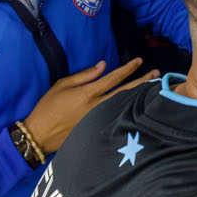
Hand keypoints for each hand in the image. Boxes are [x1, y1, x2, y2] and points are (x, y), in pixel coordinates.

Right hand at [19, 57, 149, 154]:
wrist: (39, 135)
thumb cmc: (47, 107)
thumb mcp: (62, 85)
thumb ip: (84, 75)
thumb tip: (103, 65)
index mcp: (87, 93)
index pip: (113, 78)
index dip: (128, 68)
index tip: (139, 61)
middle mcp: (97, 107)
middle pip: (126, 92)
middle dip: (143, 81)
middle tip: (156, 73)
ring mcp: (99, 120)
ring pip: (125, 105)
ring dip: (140, 95)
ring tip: (154, 88)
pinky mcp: (98, 130)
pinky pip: (118, 117)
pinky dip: (130, 110)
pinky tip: (139, 107)